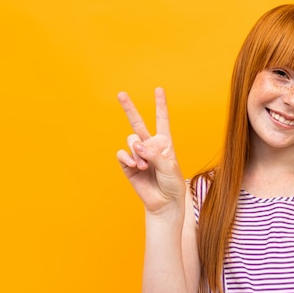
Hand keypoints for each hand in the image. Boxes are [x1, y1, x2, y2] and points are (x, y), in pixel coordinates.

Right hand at [116, 87, 184, 213]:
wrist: (165, 202)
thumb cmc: (172, 184)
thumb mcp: (169, 167)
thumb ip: (153, 154)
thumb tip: (136, 145)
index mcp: (164, 143)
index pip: (162, 120)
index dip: (160, 105)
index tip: (158, 89)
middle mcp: (149, 146)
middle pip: (137, 123)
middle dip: (129, 108)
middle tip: (120, 93)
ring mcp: (138, 155)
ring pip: (130, 141)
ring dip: (136, 153)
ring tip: (144, 166)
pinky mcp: (128, 165)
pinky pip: (122, 155)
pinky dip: (128, 159)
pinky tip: (135, 166)